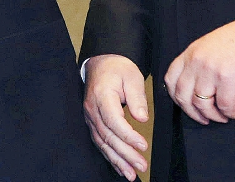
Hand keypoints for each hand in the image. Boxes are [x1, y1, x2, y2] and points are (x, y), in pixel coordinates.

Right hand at [82, 54, 148, 180]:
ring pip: (102, 142)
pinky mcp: (93, 122)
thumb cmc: (117, 69)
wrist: (101, 63)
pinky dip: (110, 156)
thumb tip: (142, 117)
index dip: (128, 135)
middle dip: (125, 153)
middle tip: (141, 164)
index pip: (113, 121)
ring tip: (131, 174)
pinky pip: (100, 142)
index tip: (143, 145)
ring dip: (117, 160)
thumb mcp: (132, 76)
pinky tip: (120, 167)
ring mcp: (90, 117)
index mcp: (102, 96)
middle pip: (108, 136)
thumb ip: (137, 97)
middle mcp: (92, 109)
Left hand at [164, 13, 234, 124]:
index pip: (171, 79)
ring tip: (221, 117)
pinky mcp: (229, 80)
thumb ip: (199, 60)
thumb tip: (195, 83)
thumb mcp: (210, 44)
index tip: (184, 105)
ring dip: (212, 116)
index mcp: (191, 52)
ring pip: (202, 104)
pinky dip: (229, 113)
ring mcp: (212, 71)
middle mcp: (197, 62)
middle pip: (183, 96)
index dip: (175, 97)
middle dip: (192, 113)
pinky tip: (234, 113)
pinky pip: (223, 105)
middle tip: (203, 119)